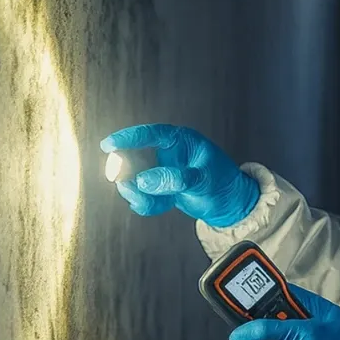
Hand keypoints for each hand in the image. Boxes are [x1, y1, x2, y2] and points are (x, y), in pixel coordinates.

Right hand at [100, 124, 258, 228]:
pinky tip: (157, 206)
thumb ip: (175, 179)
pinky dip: (146, 203)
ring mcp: (163, 171)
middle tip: (121, 182)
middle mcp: (169, 153)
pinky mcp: (161, 189)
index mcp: (182, 141)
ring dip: (135, 191)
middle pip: (136, 156)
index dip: (128, 138)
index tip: (108, 145)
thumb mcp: (203, 179)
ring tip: (144, 200)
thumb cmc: (223, 182)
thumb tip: (143, 181)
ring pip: (136, 178)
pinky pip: (144, 195)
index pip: (152, 134)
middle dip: (126, 171)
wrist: (231, 204)